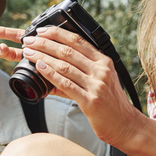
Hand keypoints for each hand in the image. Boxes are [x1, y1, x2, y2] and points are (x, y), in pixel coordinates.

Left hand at [0, 25, 140, 146]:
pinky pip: (66, 84)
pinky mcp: (90, 101)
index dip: (58, 33)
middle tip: (29, 40)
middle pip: (68, 51)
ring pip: (64, 66)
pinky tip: (40, 68)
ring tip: (29, 54)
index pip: (78, 41)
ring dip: (43, 57)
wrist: (126, 125)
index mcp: (104, 61)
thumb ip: (83, 71)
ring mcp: (96, 85)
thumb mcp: (102, 80)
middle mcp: (101, 70)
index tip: (42, 30)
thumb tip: (58, 64)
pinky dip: (51, 74)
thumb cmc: (112, 104)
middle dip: (45, 43)